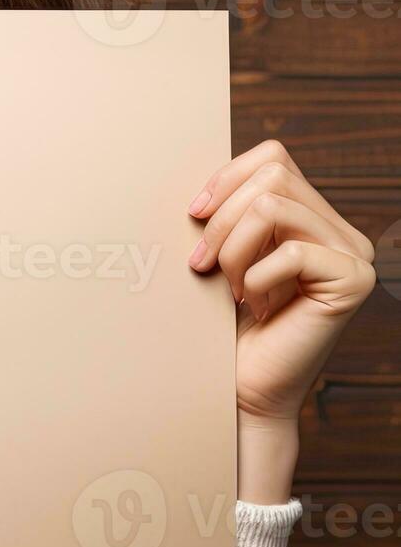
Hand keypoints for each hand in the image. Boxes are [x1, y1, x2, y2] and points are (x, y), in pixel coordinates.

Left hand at [189, 140, 376, 502]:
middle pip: (273, 176)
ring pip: (274, 207)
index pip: (273, 157)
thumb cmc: (221, 325)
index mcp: (312, 217)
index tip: (192, 215)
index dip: (225, 177)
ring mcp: (354, 255)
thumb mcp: (220, 255)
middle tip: (201, 264)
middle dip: (222, 218)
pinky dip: (255, 277)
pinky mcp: (354, 282)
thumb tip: (201, 172)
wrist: (238, 389)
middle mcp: (341, 231)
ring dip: (233, 247)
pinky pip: (290, 252)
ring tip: (227, 285)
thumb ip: (227, 212)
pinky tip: (254, 306)